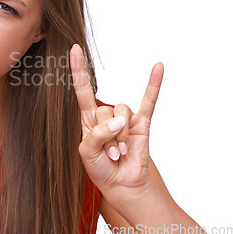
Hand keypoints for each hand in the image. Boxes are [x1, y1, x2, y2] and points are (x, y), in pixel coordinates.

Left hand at [70, 44, 163, 199]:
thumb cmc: (100, 168)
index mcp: (89, 119)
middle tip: (108, 154)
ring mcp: (125, 118)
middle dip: (106, 136)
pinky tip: (158, 68)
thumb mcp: (87, 152)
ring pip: (121, 113)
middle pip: (104, 110)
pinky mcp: (142, 123)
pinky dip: (154, 84)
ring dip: (120, 137)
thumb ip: (97, 134)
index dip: (78, 69)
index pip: (83, 89)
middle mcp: (106, 115)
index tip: (74, 49)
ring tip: (120, 152)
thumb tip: (119, 121)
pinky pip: (149, 101)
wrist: (121, 184)